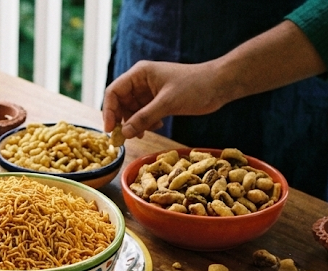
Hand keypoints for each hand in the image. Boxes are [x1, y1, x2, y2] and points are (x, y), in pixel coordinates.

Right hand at [102, 60, 227, 138]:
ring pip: (132, 111)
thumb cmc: (195, 86)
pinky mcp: (159, 101)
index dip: (108, 111)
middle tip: (124, 138)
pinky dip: (146, 123)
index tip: (110, 130)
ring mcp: (150, 91)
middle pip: (120, 103)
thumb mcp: (167, 103)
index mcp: (139, 74)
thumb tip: (125, 133)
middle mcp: (141, 81)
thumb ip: (144, 118)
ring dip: (135, 124)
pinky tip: (157, 126)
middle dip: (122, 120)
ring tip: (143, 133)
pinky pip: (144, 114)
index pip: (114, 92)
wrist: (219, 85)